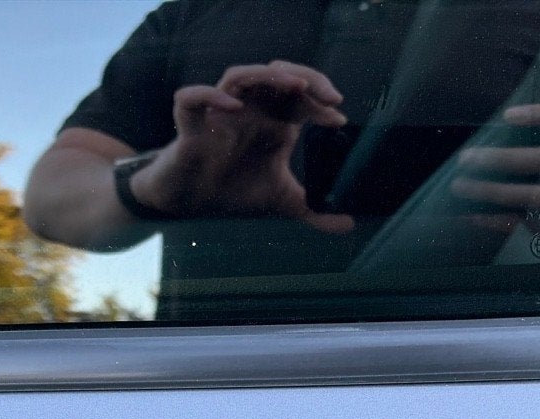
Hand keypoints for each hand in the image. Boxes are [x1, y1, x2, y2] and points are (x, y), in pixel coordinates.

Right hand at [130, 61, 353, 233]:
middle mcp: (250, 110)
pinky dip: (211, 96)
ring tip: (293, 85)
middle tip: (329, 96)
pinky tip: (235, 106)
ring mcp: (220, 113)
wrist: (190, 203)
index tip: (339, 119)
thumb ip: (314, 211)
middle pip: (277, 74)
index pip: (301, 97)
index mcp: (273, 122)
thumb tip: (349, 223)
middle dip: (306, 78)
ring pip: (241, 75)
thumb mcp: (281, 202)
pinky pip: (193, 97)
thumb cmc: (232, 189)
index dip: (322, 101)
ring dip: (267, 75)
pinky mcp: (190, 124)